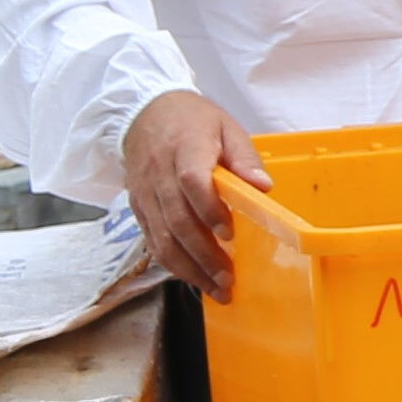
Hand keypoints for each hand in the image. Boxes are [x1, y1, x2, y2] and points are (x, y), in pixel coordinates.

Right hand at [124, 90, 269, 299]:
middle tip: (228, 278)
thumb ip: (245, 158)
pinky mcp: (138, 207)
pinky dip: (171, 263)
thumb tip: (263, 188)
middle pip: (178, 220)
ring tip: (215, 288)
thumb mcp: (226, 127)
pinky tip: (193, 278)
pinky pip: (152, 240)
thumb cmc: (192, 121)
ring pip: (162, 238)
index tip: (229, 233)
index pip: (192, 182)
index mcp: (186, 149)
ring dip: (189, 269)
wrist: (143, 113)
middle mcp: (160, 174)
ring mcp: (146, 194)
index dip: (209, 210)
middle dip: (204, 255)